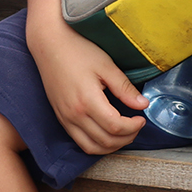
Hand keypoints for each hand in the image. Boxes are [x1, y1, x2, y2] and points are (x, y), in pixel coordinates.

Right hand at [28, 16, 147, 155]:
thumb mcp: (105, 65)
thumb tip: (143, 104)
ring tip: (124, 133)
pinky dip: (96, 144)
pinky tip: (106, 133)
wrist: (49, 44)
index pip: (115, 127)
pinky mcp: (61, 118)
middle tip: (136, 126)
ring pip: (92, 147)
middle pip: (105, 141)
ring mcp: (65, 118)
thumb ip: (124, 88)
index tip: (141, 118)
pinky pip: (80, 141)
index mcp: (87, 100)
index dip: (133, 127)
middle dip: (126, 138)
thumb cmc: (77, 50)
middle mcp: (74, 114)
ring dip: (112, 146)